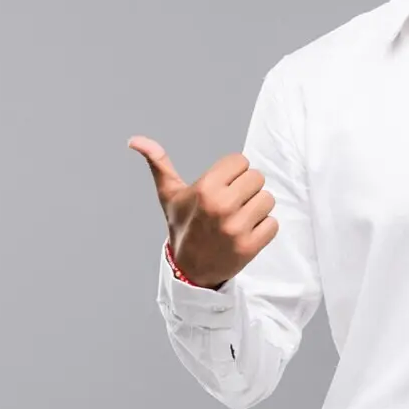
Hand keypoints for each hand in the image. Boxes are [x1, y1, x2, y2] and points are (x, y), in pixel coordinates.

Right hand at [128, 135, 278, 288]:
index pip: (241, 161)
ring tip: (238, 218)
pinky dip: (263, 228)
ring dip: (256, 209)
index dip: (233, 173)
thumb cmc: (183, 226)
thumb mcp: (169, 195)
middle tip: (231, 204)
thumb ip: (158, 163)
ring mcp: (237, 228)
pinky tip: (245, 233)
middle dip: (246, 189)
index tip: (222, 187)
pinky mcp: (250, 246)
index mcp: (206, 189)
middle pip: (257, 178)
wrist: (189, 269)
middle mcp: (222, 206)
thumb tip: (135, 140)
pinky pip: (273, 224)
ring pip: (268, 199)